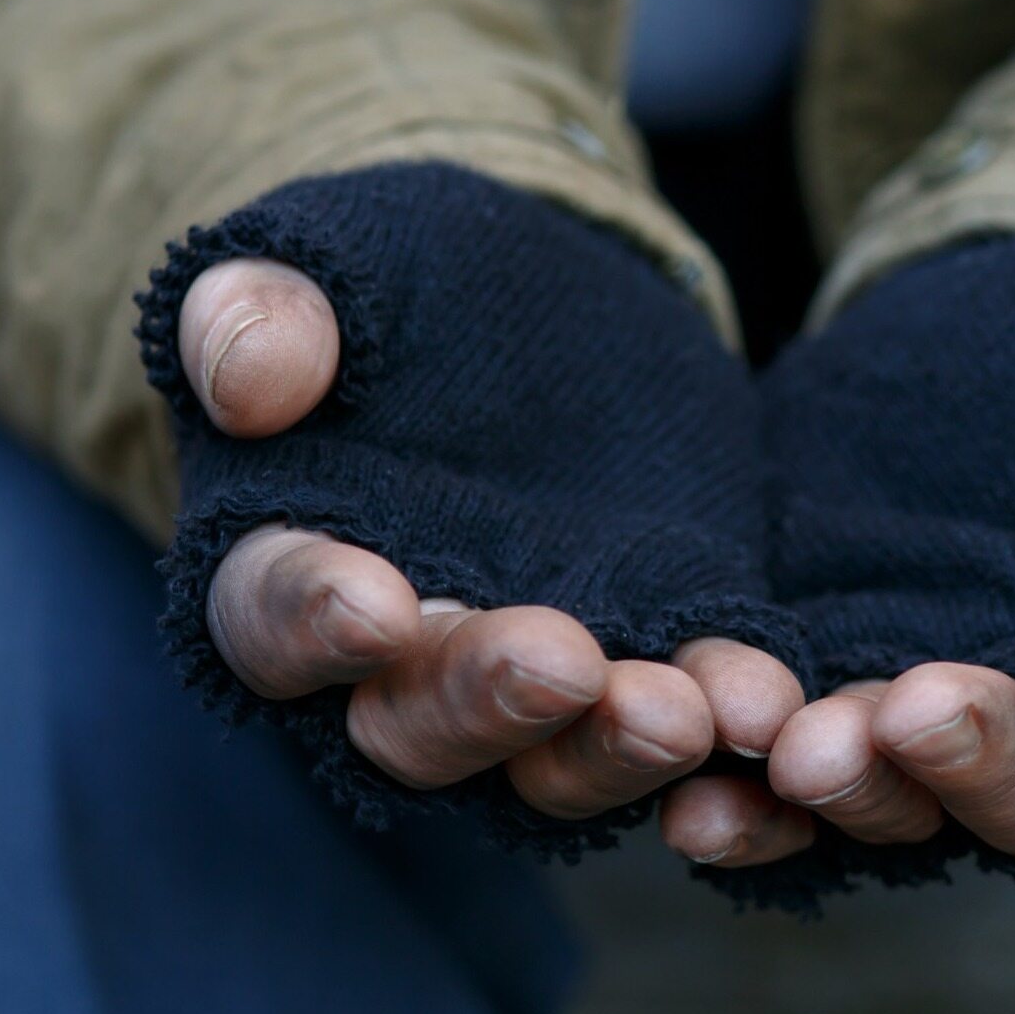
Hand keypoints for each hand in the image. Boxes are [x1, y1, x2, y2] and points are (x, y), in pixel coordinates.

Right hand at [178, 257, 806, 822]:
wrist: (541, 286)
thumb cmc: (396, 277)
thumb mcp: (327, 261)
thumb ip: (261, 313)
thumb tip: (249, 387)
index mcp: (294, 565)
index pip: (276, 615)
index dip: (314, 618)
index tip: (372, 603)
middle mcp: (408, 656)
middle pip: (421, 722)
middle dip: (487, 703)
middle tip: (560, 665)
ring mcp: (538, 666)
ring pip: (557, 753)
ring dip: (616, 744)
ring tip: (686, 712)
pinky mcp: (654, 639)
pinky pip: (687, 701)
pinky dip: (722, 708)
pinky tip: (765, 703)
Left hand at [660, 336, 1014, 866]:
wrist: (959, 358)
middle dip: (984, 759)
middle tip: (918, 709)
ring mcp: (929, 738)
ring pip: (907, 807)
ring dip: (856, 791)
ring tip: (800, 751)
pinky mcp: (823, 711)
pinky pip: (787, 794)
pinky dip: (749, 812)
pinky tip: (697, 802)